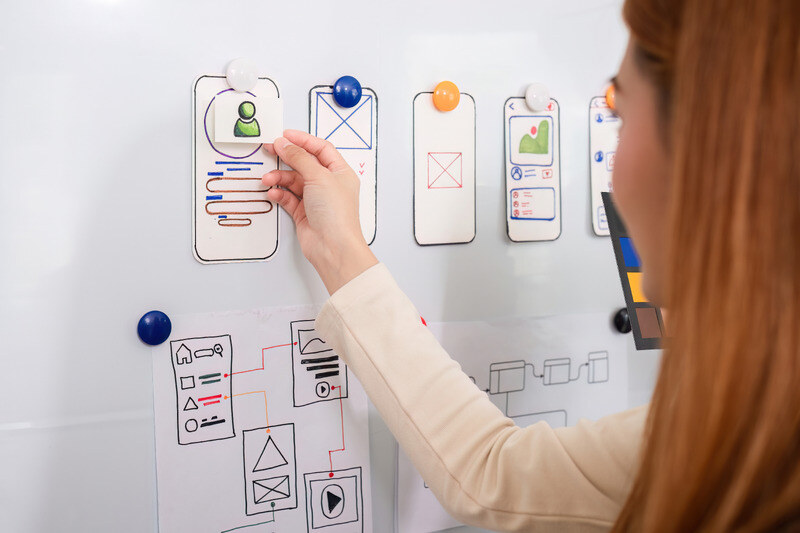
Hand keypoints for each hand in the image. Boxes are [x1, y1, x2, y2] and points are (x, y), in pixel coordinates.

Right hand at [262, 130, 377, 293]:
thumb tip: (285, 144)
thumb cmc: (337, 214)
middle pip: (304, 163)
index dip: (303, 140)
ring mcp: (316, 198)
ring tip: (268, 179)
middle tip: (269, 149)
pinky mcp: (304, 212)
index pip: (321, 148)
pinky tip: (273, 193)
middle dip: (286, 157)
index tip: (285, 135)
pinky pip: (288, 197)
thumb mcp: (319, 177)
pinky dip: (279, 194)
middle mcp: (328, 184)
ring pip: (293, 181)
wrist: (332, 247)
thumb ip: (299, 158)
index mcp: (340, 172)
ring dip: (279, 178)